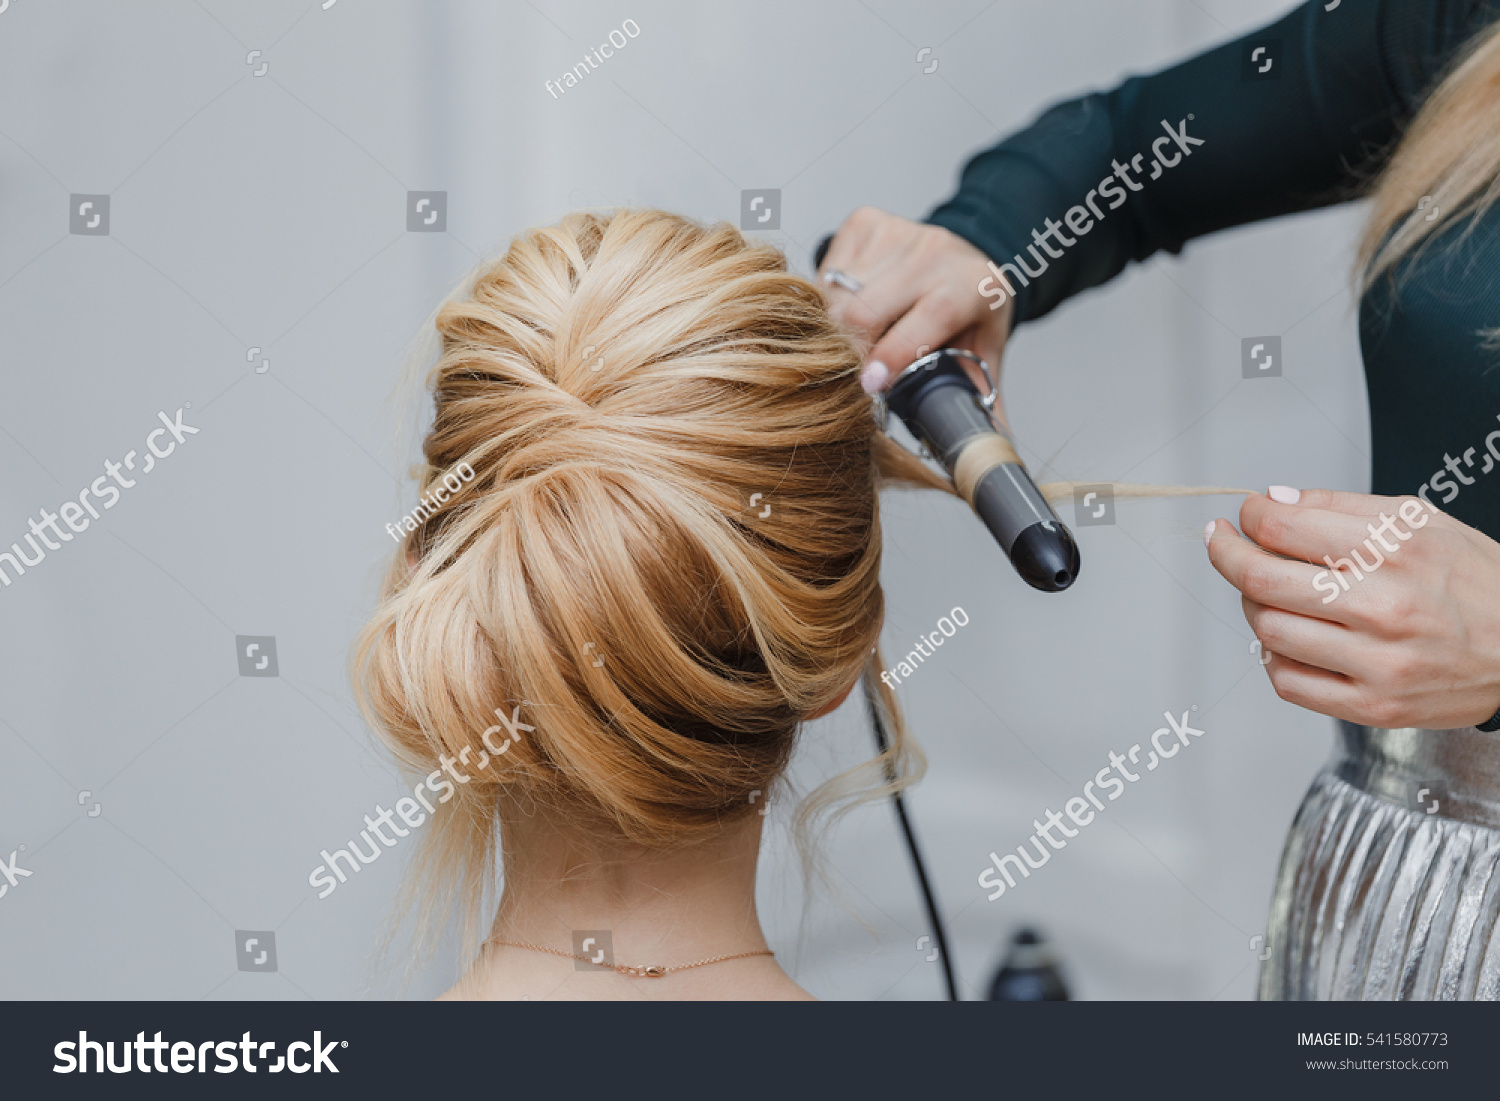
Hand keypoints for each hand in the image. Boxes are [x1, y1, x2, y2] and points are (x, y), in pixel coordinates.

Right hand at [817, 207, 1014, 416]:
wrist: (967, 251)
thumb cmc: (970, 309)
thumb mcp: (985, 352)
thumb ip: (983, 402)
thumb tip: (989, 451)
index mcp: (971, 286)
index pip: (928, 316)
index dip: (895, 351)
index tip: (870, 384)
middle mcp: (935, 252)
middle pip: (867, 308)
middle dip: (848, 349)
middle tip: (846, 377)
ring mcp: (897, 232)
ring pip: (839, 292)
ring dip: (833, 327)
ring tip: (848, 346)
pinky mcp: (864, 222)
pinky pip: (827, 271)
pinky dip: (827, 299)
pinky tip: (846, 310)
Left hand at [1205, 486, 1499, 729]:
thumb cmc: (1476, 582)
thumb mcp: (1422, 522)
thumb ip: (1339, 508)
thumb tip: (1269, 501)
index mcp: (1397, 550)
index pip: (1283, 527)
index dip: (1249, 516)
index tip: (1245, 515)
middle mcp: (1385, 606)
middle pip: (1260, 579)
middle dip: (1226, 554)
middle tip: (1222, 543)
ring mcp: (1378, 663)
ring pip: (1268, 630)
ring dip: (1254, 606)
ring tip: (1270, 593)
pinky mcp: (1373, 706)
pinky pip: (1287, 682)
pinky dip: (1274, 657)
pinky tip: (1292, 639)